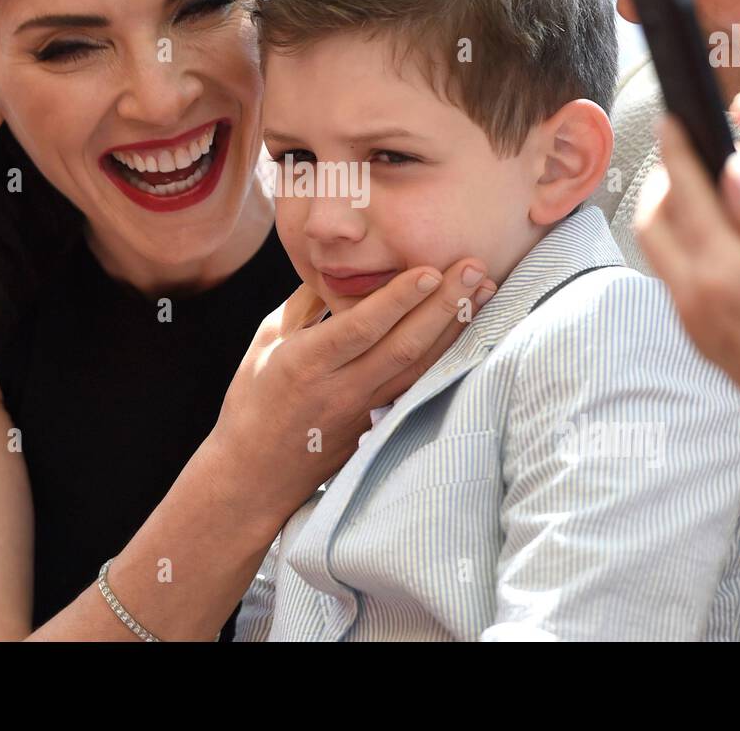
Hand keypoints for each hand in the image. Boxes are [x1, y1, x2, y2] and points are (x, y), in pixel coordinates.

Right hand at [210, 258, 495, 523]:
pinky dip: (446, 358)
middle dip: (443, 305)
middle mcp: (339, 389)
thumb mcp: (267, 342)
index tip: (430, 269)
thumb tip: (334, 264)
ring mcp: (364, 412)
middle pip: (402, 346)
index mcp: (305, 363)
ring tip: (485, 293)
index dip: (398, 299)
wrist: (255, 476)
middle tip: (475, 267)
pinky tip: (469, 333)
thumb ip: (304, 304)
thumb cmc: (253, 402)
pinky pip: (417, 387)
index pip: (360, 328)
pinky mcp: (379, 425)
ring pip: (420, 368)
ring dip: (456, 329)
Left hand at [633, 111, 739, 459]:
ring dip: (669, 209)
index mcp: (722, 273)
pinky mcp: (694, 331)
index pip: (683, 193)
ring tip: (704, 187)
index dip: (677, 150)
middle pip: (652, 219)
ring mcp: (688, 317)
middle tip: (690, 151)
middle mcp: (691, 295)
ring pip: (656, 246)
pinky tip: (716, 234)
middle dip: (664, 178)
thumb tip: (733, 165)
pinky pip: (671, 270)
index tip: (676, 119)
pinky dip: (681, 240)